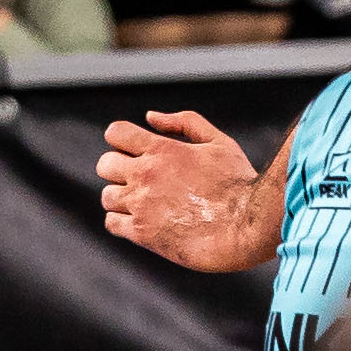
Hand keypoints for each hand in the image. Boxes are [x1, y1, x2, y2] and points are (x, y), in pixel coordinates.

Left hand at [97, 109, 271, 270]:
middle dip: (118, 168)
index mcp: (163, 149)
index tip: (134, 149)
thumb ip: (185, 123)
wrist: (246, 227)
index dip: (122, 139)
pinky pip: (112, 223)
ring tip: (146, 202)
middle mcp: (146, 175)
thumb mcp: (219, 143)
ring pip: (107, 196)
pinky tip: (143, 220)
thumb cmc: (238, 183)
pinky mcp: (142, 233)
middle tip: (140, 178)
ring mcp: (141, 205)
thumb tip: (151, 117)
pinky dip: (122, 221)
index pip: (116, 133)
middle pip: (104, 164)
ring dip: (121, 197)